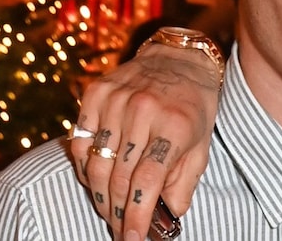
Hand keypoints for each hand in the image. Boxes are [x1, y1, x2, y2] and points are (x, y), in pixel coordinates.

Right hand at [69, 44, 220, 239]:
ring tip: (108, 209)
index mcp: (176, 125)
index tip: (133, 238)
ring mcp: (117, 99)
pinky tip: (93, 178)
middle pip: (118, 176)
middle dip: (117, 211)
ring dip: (99, 195)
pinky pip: (79, 140)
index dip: (138, 215)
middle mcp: (145, 110)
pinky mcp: (96, 92)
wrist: (179, 58)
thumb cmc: (194, 107)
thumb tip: (169, 217)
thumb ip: (184, 181)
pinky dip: (83, 165)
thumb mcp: (202, 144)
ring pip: (95, 162)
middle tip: (120, 229)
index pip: (147, 180)